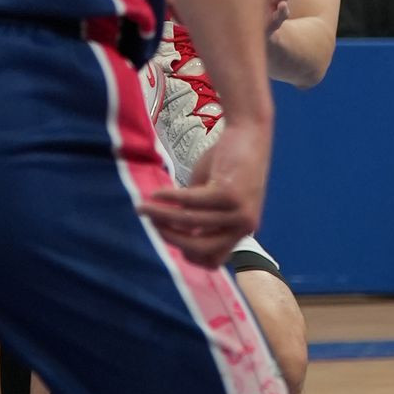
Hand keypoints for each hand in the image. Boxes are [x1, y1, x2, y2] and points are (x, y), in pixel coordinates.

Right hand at [142, 120, 269, 264]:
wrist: (250, 132)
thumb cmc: (229, 163)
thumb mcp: (213, 195)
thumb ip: (197, 215)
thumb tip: (168, 230)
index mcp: (241, 231)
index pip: (214, 261)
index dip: (189, 255)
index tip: (169, 238)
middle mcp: (243, 226)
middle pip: (201, 248)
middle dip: (171, 239)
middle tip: (151, 225)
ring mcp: (238, 211)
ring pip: (191, 222)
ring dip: (163, 216)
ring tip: (143, 208)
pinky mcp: (229, 193)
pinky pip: (191, 201)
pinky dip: (170, 198)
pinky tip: (156, 193)